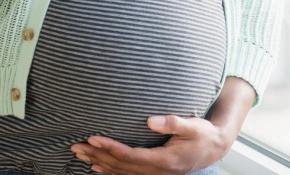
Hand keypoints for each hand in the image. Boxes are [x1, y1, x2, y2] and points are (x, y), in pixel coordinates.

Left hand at [70, 114, 231, 174]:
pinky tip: (97, 167)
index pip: (130, 155)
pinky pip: (126, 174)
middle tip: (75, 146)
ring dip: (99, 162)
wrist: (214, 148)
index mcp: (164, 160)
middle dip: (97, 155)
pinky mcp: (153, 172)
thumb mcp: (193, 126)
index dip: (110, 147)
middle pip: (119, 166)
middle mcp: (156, 171)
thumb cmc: (203, 135)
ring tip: (80, 154)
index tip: (92, 137)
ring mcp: (154, 174)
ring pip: (120, 172)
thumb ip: (173, 122)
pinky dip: (110, 171)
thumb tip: (150, 119)